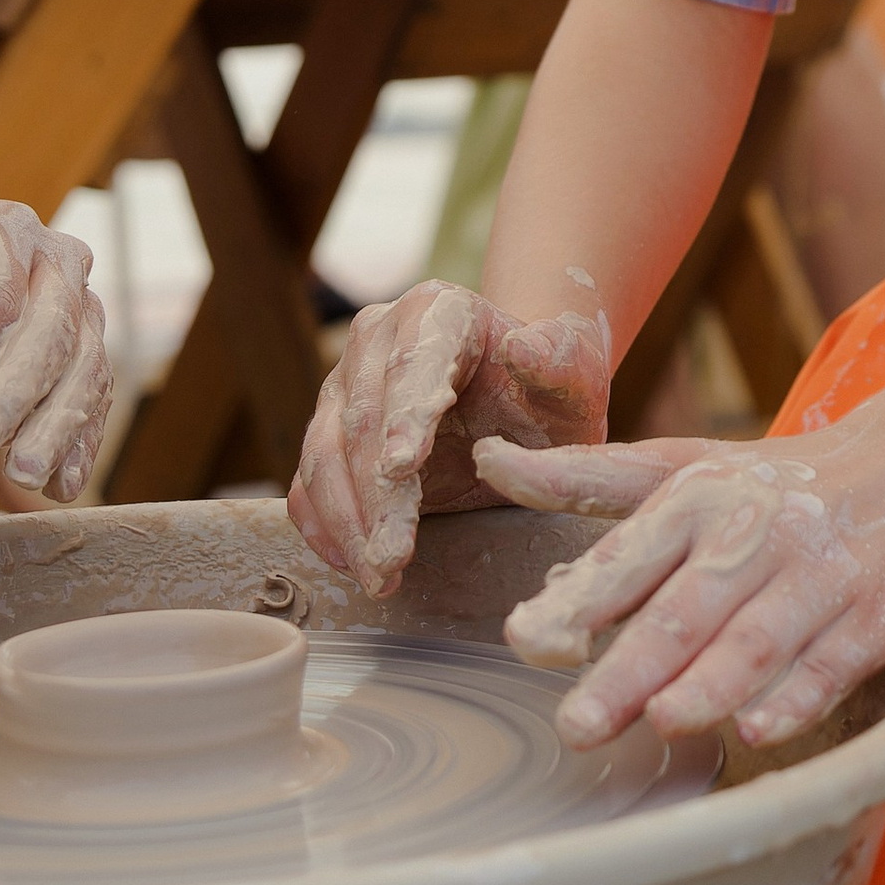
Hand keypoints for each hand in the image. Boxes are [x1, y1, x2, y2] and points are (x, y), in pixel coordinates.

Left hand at [0, 202, 109, 503]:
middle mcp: (51, 263)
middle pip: (50, 329)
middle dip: (12, 393)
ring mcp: (77, 312)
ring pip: (85, 368)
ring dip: (55, 428)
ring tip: (19, 475)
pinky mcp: (84, 363)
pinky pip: (93, 403)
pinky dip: (78, 446)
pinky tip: (60, 487)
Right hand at [288, 282, 607, 593]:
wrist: (522, 402)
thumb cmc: (550, 389)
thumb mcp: (575, 376)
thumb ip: (559, 360)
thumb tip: (524, 347)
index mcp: (437, 311)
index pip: (414, 363)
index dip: (405, 417)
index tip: (402, 469)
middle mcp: (377, 338)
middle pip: (364, 419)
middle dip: (376, 495)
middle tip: (392, 555)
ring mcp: (345, 386)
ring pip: (326, 454)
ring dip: (347, 521)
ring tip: (377, 573)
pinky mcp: (329, 435)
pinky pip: (309, 482)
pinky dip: (323, 525)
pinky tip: (349, 563)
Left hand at [478, 405, 884, 751]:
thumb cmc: (780, 484)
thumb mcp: (685, 469)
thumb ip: (587, 479)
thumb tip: (490, 461)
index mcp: (700, 496)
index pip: (631, 552)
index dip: (581, 599)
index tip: (528, 640)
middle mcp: (758, 529)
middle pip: (688, 606)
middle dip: (633, 667)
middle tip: (578, 725)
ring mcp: (823, 570)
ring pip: (760, 635)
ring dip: (712, 681)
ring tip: (665, 723)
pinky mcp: (883, 606)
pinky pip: (835, 659)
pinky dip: (797, 695)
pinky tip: (760, 729)